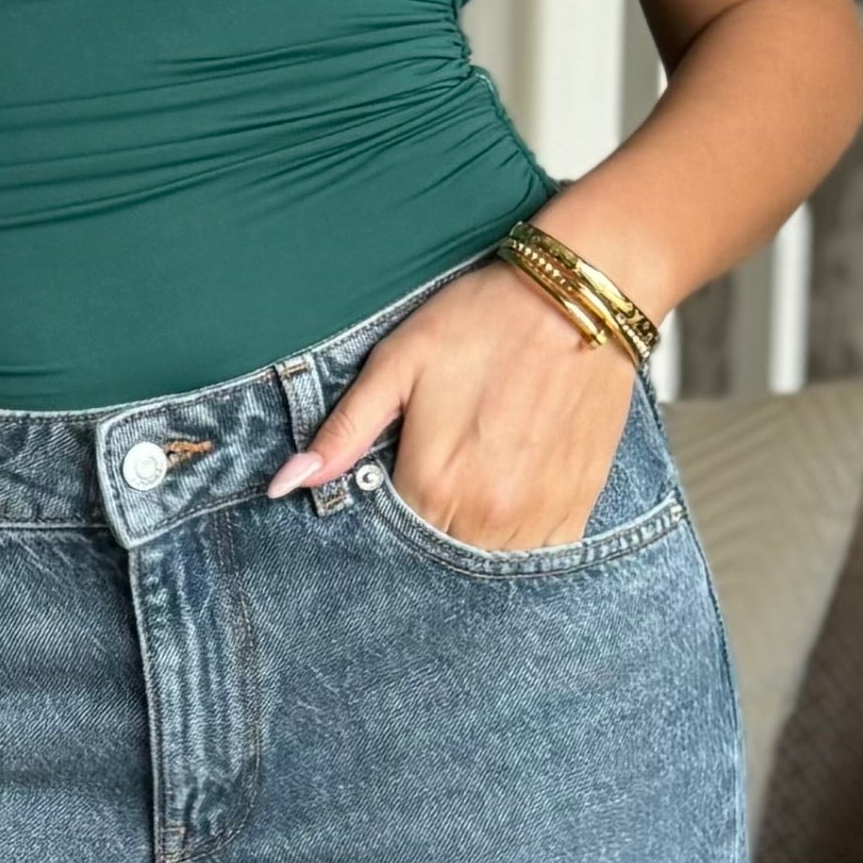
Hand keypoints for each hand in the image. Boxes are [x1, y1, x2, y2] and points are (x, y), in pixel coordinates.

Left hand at [263, 254, 638, 552]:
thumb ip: (344, 432)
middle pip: (438, 556)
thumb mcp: (398, 364)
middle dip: (428, 527)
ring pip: (488, 561)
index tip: (395, 480)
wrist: (579, 301)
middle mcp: (487, 517)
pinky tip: (513, 496)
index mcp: (435, 485)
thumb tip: (283, 486)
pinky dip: (520, 539)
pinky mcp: (578, 508)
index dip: (386, 514)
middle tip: (440, 472)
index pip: (391, 539)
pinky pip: (540, 555)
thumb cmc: (483, 322)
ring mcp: (538, 518)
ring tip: (476, 482)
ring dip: (473, 536)